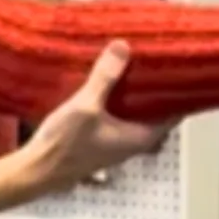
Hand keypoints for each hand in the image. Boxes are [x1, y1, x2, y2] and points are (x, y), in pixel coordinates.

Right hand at [19, 41, 174, 192]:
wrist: (37, 171)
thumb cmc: (64, 146)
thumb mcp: (85, 107)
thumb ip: (104, 78)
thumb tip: (123, 47)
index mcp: (141, 136)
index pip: (175, 111)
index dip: (180, 88)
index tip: (181, 65)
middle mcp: (134, 141)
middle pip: (157, 109)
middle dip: (156, 84)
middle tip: (158, 57)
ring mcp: (118, 140)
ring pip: (137, 111)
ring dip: (136, 90)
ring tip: (135, 62)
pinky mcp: (103, 137)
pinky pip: (120, 113)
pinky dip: (120, 97)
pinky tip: (110, 80)